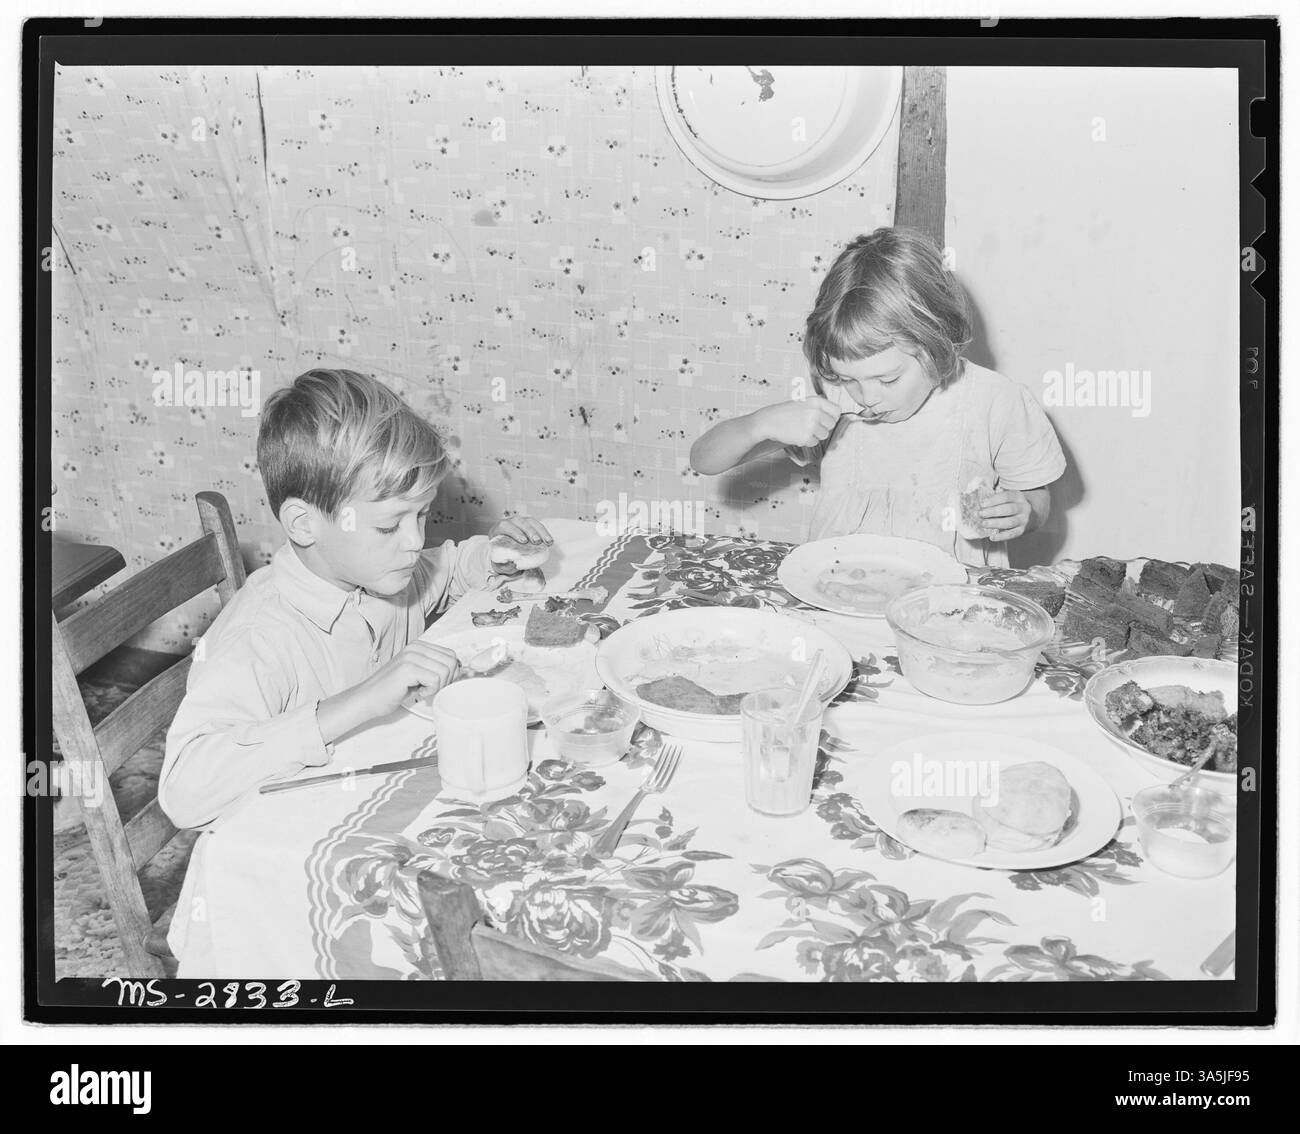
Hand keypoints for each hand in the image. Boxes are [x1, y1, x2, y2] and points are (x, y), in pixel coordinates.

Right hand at [318, 642, 460, 741]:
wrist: (368, 699)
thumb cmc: (393, 690)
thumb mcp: (418, 675)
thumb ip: (435, 668)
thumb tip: (460, 669)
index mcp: (419, 646)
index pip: (451, 654)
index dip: (450, 673)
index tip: (436, 684)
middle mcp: (416, 647)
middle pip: (452, 661)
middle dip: (446, 680)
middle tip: (430, 688)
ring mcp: (411, 656)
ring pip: (445, 671)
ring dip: (437, 686)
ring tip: (421, 690)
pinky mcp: (408, 668)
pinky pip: (436, 679)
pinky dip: (430, 691)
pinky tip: (417, 692)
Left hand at [488, 516, 552, 575]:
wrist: (506, 551)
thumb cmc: (502, 556)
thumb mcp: (500, 562)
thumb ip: (504, 565)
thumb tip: (512, 564)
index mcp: (498, 529)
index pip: (505, 526)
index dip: (515, 532)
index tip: (523, 541)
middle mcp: (510, 522)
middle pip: (520, 522)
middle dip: (530, 531)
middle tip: (536, 541)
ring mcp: (521, 521)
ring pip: (531, 521)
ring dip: (540, 531)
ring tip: (547, 541)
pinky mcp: (530, 524)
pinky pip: (538, 525)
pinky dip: (544, 532)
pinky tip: (550, 541)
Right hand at [754, 397, 842, 447]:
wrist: (769, 421)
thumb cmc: (786, 412)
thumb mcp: (804, 402)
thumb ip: (820, 408)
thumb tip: (834, 418)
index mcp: (816, 401)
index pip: (836, 411)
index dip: (832, 417)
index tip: (825, 419)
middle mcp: (816, 412)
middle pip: (832, 424)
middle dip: (823, 427)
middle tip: (811, 426)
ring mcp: (812, 425)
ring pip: (824, 435)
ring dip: (816, 435)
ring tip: (803, 429)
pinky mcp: (806, 437)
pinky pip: (815, 442)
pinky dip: (807, 441)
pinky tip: (798, 434)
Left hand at [979, 490, 1032, 541]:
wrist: (1031, 516)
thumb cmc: (1013, 505)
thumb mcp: (1008, 499)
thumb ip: (996, 500)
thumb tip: (980, 507)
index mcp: (1018, 497)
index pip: (1006, 497)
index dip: (993, 500)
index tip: (982, 504)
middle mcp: (1023, 508)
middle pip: (1008, 509)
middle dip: (992, 512)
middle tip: (980, 514)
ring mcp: (1023, 520)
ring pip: (1009, 522)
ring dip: (995, 523)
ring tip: (983, 524)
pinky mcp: (1022, 530)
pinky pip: (1012, 534)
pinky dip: (1001, 537)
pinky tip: (992, 537)